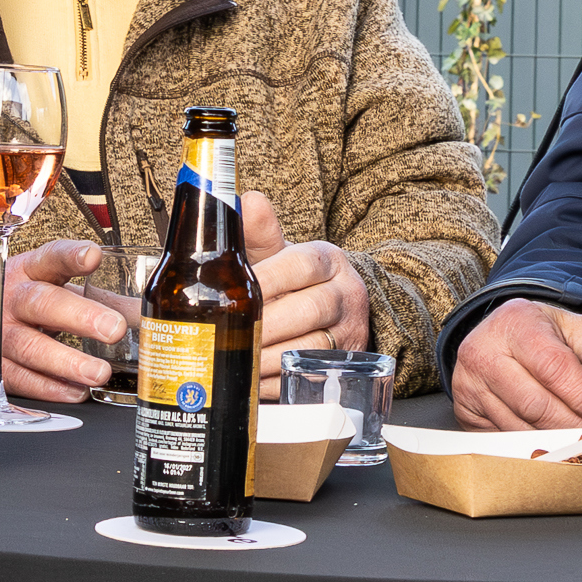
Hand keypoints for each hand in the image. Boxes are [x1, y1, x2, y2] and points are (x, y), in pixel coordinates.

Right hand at [0, 234, 136, 398]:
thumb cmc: (12, 300)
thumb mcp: (45, 286)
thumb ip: (91, 296)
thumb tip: (139, 312)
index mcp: (27, 271)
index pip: (49, 258)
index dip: (70, 256)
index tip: (92, 256)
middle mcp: (11, 299)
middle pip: (41, 303)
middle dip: (79, 316)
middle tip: (112, 329)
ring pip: (31, 347)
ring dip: (67, 362)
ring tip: (98, 373)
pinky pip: (21, 379)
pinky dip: (50, 388)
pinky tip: (74, 391)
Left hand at [237, 190, 366, 374]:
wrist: (336, 310)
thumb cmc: (297, 281)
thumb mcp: (281, 254)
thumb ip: (260, 232)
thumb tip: (245, 201)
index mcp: (329, 260)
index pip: (301, 265)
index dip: (269, 279)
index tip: (237, 293)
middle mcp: (347, 294)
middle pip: (309, 309)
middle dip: (267, 324)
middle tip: (231, 332)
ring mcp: (350, 331)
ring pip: (312, 346)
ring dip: (271, 356)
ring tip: (239, 359)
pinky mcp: (344, 365)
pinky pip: (312, 376)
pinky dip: (279, 380)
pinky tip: (253, 380)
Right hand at [452, 300, 581, 429]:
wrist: (500, 333)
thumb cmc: (541, 331)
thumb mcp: (575, 328)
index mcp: (515, 323)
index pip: (554, 367)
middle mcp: (484, 352)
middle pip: (535, 403)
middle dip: (572, 424)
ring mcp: (469, 385)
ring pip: (519, 427)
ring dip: (554, 438)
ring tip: (577, 436)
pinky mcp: (465, 411)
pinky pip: (503, 438)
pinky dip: (531, 444)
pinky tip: (550, 439)